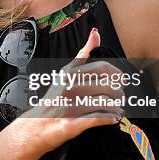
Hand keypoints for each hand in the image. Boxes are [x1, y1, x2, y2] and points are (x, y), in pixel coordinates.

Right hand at [12, 28, 124, 153]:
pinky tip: (112, 119)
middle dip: (119, 93)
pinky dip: (110, 119)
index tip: (122, 80)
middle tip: (120, 97)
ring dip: (117, 108)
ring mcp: (70, 106)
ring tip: (117, 110)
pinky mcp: (72, 124)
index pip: (102, 68)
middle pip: (108, 86)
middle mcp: (69, 87)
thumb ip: (82, 54)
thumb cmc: (53, 98)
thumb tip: (95, 33)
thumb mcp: (65, 73)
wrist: (35, 126)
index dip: (117, 74)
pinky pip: (99, 119)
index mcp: (69, 74)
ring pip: (106, 103)